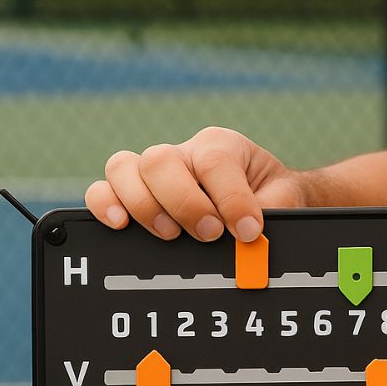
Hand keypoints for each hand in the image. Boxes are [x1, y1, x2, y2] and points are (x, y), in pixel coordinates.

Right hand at [84, 126, 305, 241]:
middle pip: (160, 161)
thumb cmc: (271, 196)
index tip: (248, 231)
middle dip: (184, 203)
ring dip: (144, 206)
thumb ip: (273, 214)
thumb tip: (251, 240)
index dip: (231, 199)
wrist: (266, 198)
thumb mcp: (283, 200)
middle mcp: (184, 153)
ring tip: (171, 234)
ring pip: (123, 168)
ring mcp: (154, 171)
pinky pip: (103, 190)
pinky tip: (121, 225)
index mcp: (222, 145)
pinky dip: (106, 206)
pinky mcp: (134, 192)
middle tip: (209, 233)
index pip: (216, 162)